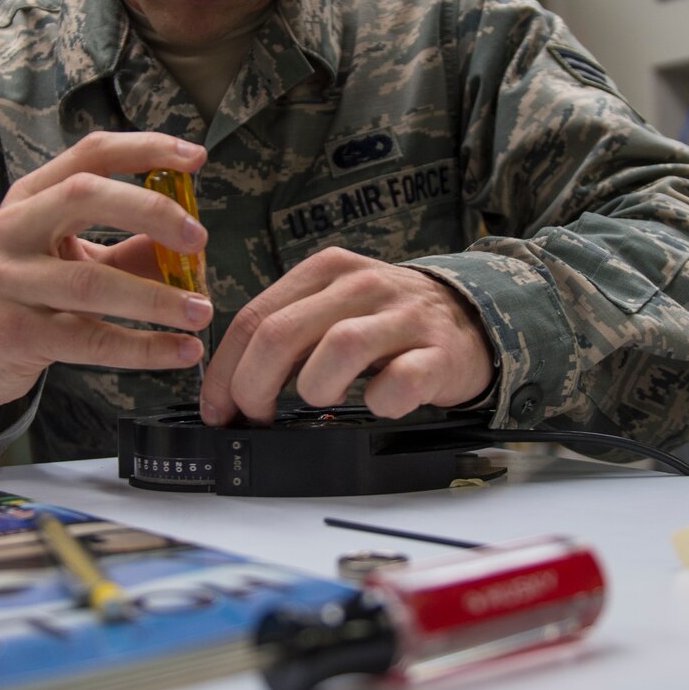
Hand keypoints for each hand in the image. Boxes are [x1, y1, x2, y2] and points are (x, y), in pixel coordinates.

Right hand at [0, 132, 214, 442]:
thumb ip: (125, 249)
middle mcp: (9, 229)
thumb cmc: (26, 296)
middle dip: (149, 211)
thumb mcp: (68, 260)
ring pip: (90, 282)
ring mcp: (5, 281)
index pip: (89, 154)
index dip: (144, 149)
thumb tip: (192, 247)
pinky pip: (89, 340)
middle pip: (83, 197)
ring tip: (203, 312)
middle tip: (199, 239)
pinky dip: (143, 347)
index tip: (195, 158)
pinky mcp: (12, 334)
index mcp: (28, 198)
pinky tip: (182, 351)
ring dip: (156, 298)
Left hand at [201, 248, 493, 425]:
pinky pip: (399, 381)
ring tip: (325, 399)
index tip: (217, 409)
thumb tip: (231, 384)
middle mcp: (361, 285)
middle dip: (254, 387)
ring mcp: (402, 316)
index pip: (254, 317)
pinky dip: (381, 402)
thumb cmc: (387, 321)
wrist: (471, 318)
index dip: (225, 371)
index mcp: (326, 270)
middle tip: (257, 418)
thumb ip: (289, 330)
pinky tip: (381, 402)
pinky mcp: (439, 352)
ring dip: (317, 388)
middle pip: (282, 333)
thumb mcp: (334, 306)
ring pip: (338, 348)